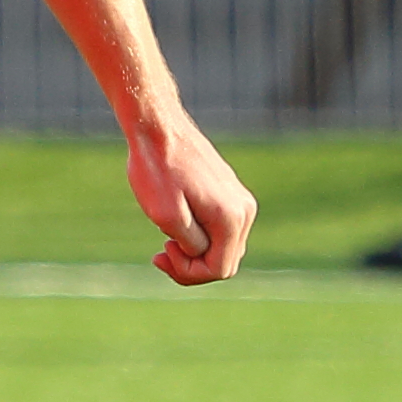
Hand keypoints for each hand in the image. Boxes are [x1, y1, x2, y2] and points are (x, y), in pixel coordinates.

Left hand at [127, 116, 257, 285]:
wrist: (158, 128)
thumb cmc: (156, 170)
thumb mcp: (166, 216)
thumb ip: (190, 244)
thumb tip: (203, 256)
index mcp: (232, 218)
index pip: (220, 269)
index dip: (188, 273)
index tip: (160, 254)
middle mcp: (245, 210)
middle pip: (225, 262)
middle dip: (192, 266)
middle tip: (161, 250)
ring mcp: (239, 200)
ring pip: (222, 247)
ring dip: (194, 252)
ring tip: (166, 238)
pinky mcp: (229, 193)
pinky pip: (220, 230)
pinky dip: (198, 236)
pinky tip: (174, 224)